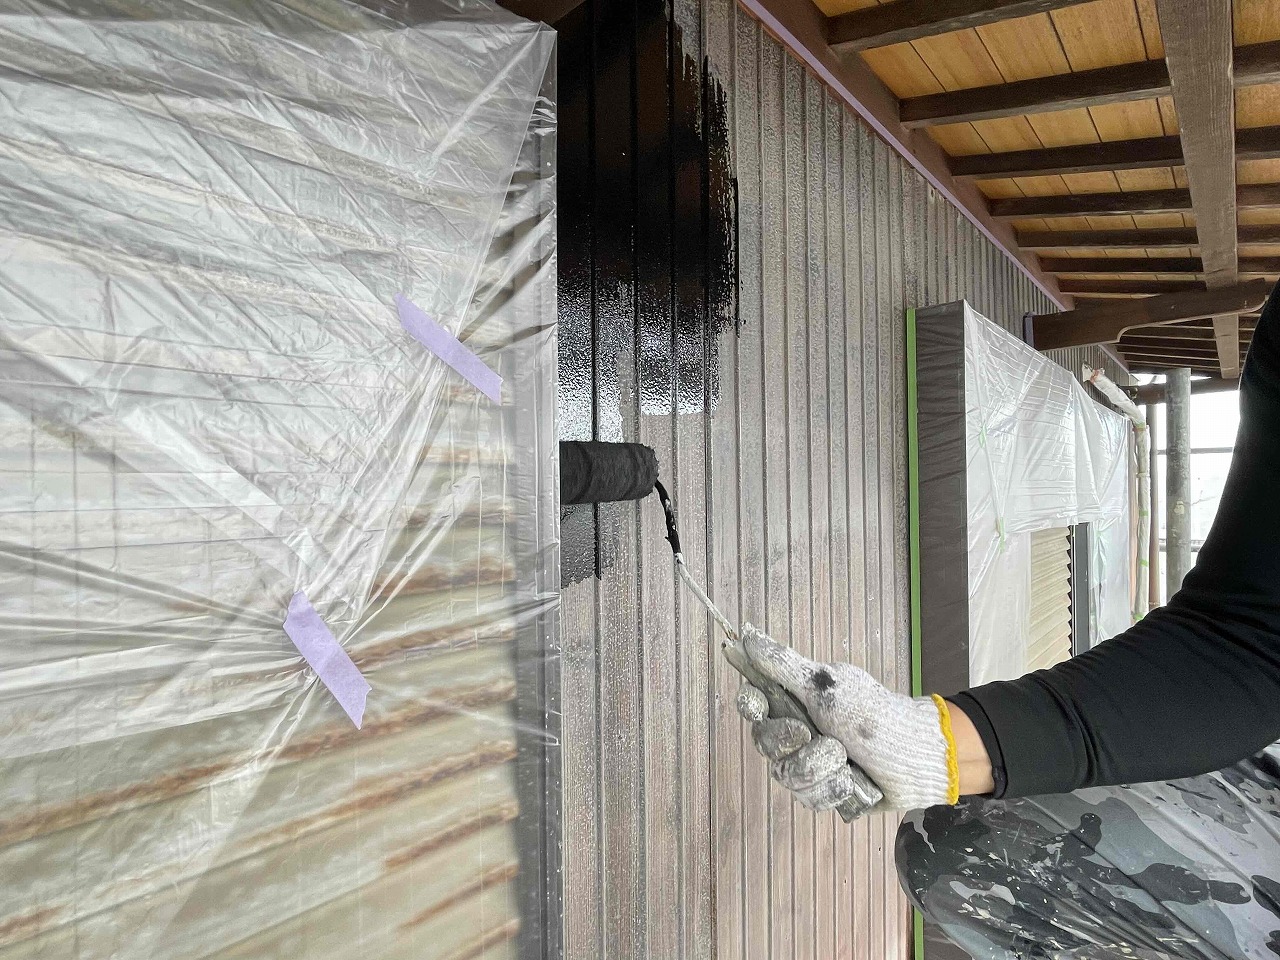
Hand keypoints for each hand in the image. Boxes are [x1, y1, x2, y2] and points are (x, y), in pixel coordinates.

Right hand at [734, 624, 958, 812]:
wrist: (914, 758)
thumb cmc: (873, 715)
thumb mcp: (827, 686)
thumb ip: (785, 666)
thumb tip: (749, 637)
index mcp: (798, 700)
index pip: (756, 701)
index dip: (750, 704)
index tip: (757, 704)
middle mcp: (799, 733)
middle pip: (765, 743)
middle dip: (791, 742)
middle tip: (810, 733)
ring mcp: (811, 764)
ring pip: (788, 776)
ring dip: (820, 768)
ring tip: (847, 761)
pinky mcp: (825, 792)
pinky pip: (809, 799)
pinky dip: (834, 790)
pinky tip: (853, 782)